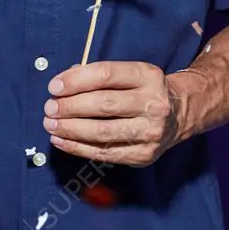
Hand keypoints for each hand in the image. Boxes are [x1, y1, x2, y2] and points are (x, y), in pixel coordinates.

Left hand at [42, 61, 182, 166]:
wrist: (179, 113)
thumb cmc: (143, 89)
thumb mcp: (129, 73)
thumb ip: (98, 75)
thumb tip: (63, 83)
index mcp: (148, 76)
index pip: (106, 75)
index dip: (76, 80)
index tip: (54, 86)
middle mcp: (153, 104)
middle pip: (103, 105)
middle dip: (70, 107)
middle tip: (49, 107)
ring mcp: (150, 132)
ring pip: (103, 132)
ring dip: (70, 129)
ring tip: (50, 125)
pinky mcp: (144, 156)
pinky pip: (105, 153)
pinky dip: (78, 148)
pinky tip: (61, 141)